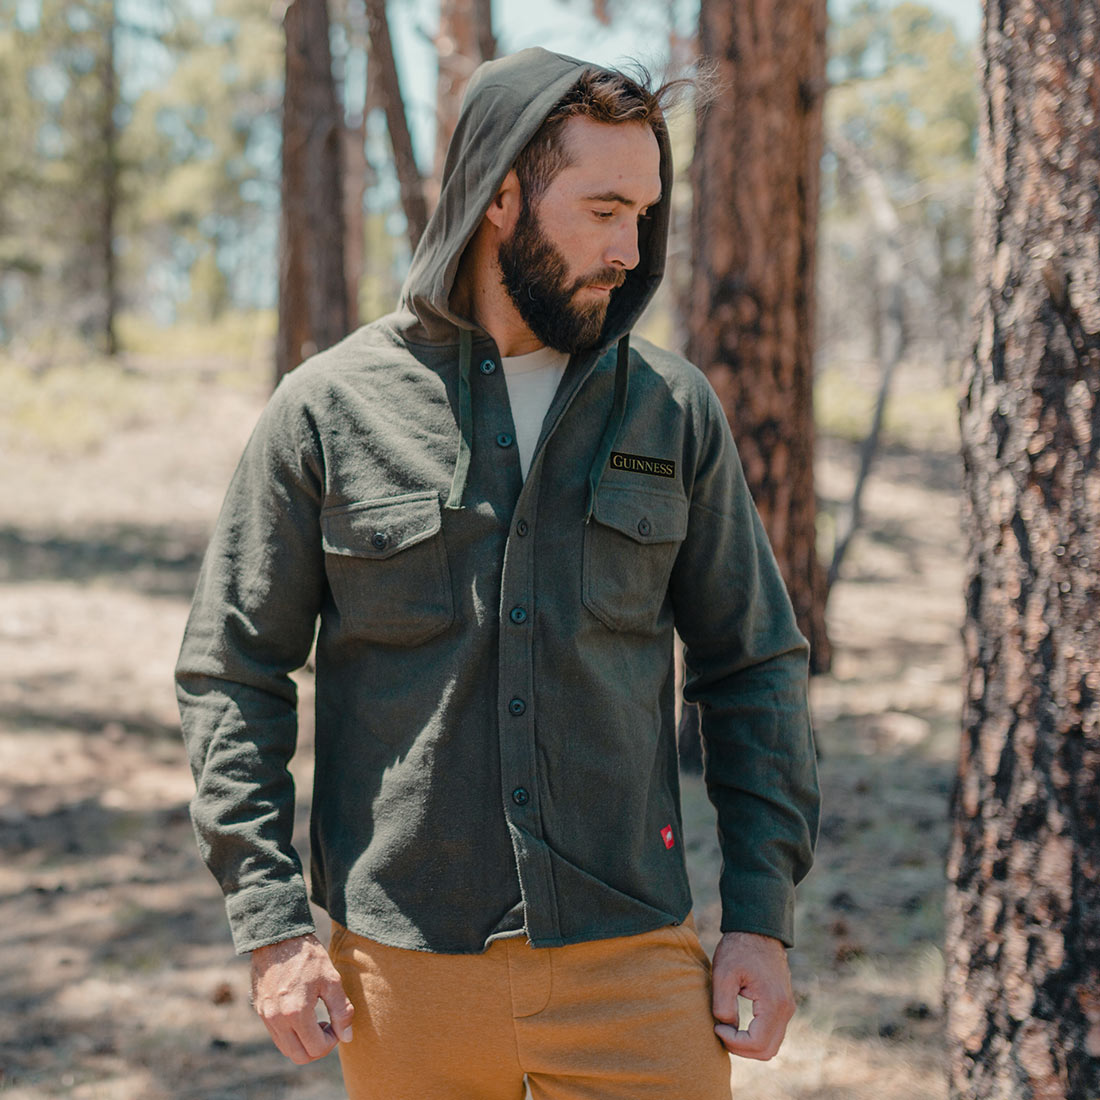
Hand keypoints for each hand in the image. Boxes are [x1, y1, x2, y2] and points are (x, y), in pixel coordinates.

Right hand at [250, 933, 354, 1063]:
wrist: (277, 936)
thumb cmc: (307, 956)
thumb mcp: (331, 979)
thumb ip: (341, 1010)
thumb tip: (346, 1037)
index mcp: (296, 1013)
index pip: (316, 1048)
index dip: (333, 1040)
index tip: (338, 1023)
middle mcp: (277, 1020)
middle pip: (299, 1056)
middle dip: (318, 1047)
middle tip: (329, 1026)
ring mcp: (266, 1017)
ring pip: (286, 1049)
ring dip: (304, 1042)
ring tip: (317, 1019)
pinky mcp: (260, 1011)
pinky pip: (277, 1036)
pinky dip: (292, 1034)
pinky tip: (303, 1014)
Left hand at [710, 931, 794, 1059]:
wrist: (758, 929)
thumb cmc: (739, 948)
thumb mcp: (724, 973)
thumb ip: (723, 1004)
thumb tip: (726, 1026)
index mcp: (773, 1004)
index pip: (756, 1043)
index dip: (733, 1042)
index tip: (716, 1026)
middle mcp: (785, 1010)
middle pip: (767, 1051)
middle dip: (741, 1049)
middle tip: (721, 1032)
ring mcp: (787, 1008)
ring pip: (771, 1044)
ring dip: (749, 1045)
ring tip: (727, 1029)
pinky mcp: (783, 1004)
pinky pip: (772, 1032)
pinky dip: (756, 1036)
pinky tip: (737, 1025)